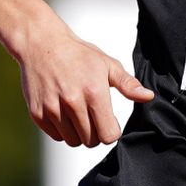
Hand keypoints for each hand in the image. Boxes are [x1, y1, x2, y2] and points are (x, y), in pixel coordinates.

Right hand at [17, 11, 154, 146]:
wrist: (41, 44)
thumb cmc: (78, 54)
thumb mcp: (107, 65)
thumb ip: (128, 84)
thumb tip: (148, 96)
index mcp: (94, 93)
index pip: (109, 135)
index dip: (112, 131)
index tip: (108, 121)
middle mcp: (73, 103)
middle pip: (91, 141)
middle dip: (96, 133)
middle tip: (92, 116)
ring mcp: (53, 109)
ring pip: (73, 141)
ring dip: (78, 133)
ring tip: (78, 114)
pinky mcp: (37, 113)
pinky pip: (56, 136)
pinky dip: (61, 130)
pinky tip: (63, 113)